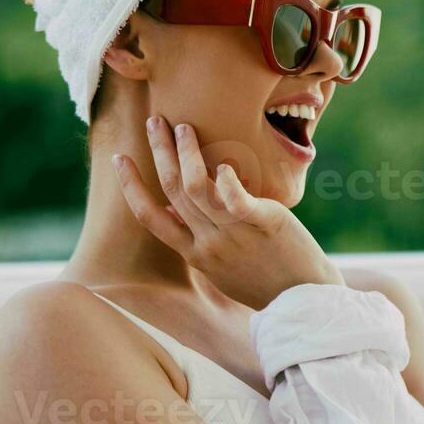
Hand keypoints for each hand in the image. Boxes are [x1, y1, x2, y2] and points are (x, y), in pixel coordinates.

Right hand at [113, 116, 342, 308]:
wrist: (304, 302)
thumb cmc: (264, 281)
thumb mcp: (220, 268)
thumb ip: (195, 240)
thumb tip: (171, 209)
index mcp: (194, 254)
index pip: (150, 217)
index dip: (131, 186)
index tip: (119, 157)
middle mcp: (208, 244)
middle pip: (173, 189)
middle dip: (159, 151)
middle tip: (154, 121)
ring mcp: (235, 234)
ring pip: (197, 188)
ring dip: (186, 153)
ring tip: (183, 126)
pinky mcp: (266, 224)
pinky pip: (238, 202)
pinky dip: (227, 182)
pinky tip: (221, 164)